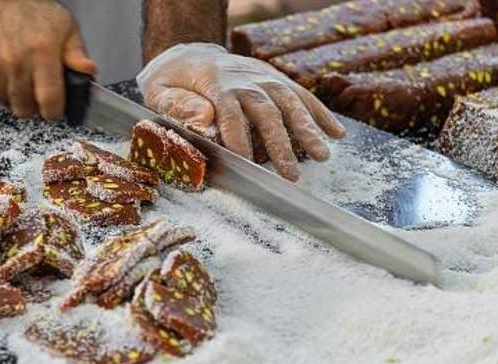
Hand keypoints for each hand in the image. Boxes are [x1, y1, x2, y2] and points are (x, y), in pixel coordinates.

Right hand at [0, 0, 96, 118]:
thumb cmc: (27, 11)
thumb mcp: (63, 25)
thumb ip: (77, 52)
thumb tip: (89, 71)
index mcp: (42, 52)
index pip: (50, 101)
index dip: (55, 111)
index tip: (56, 108)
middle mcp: (16, 62)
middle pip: (28, 110)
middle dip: (37, 106)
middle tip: (39, 92)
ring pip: (11, 105)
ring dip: (19, 99)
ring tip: (22, 78)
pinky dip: (2, 90)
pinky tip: (6, 72)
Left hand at [137, 43, 345, 180]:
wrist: (191, 54)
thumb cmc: (173, 80)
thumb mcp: (160, 90)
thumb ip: (177, 104)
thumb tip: (203, 117)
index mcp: (216, 83)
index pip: (230, 113)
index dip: (239, 138)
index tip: (246, 165)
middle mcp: (246, 79)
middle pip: (267, 111)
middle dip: (280, 144)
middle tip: (291, 175)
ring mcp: (265, 78)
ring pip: (290, 102)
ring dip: (308, 129)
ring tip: (322, 156)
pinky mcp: (276, 80)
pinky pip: (302, 95)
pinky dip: (321, 114)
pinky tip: (337, 134)